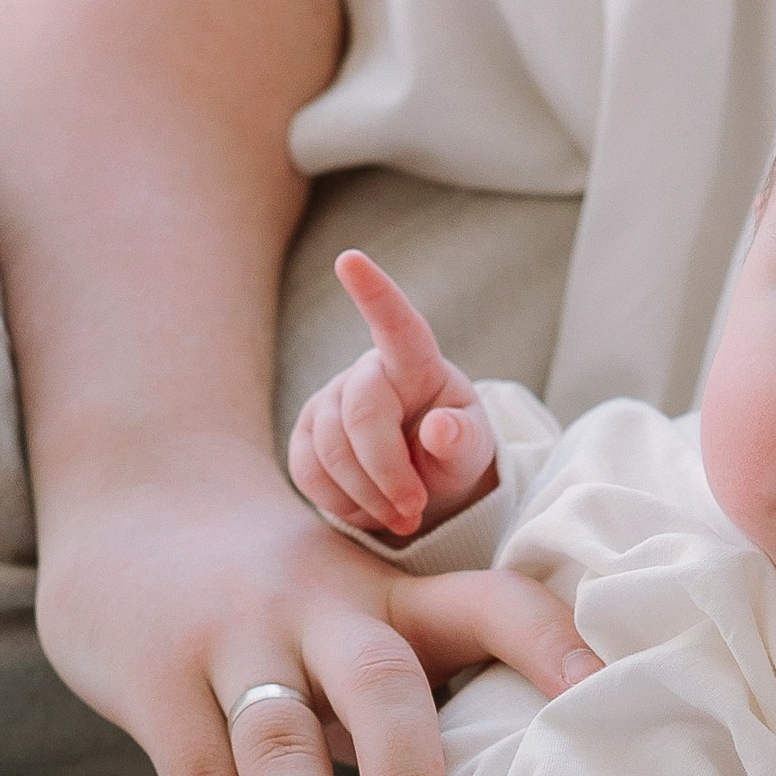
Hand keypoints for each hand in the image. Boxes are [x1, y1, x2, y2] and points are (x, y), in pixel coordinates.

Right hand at [35, 455, 592, 775]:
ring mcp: (232, 643)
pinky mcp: (157, 684)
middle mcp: (318, 607)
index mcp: (387, 591)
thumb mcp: (351, 598)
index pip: (487, 602)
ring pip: (279, 750)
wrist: (131, 497)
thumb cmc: (271, 587)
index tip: (604, 693)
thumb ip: (411, 679)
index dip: (548, 640)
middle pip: (381, 688)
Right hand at [289, 250, 498, 539]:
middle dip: (386, 474)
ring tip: (402, 516)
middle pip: (360, 418)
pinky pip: (308, 474)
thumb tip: (439, 430)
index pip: (397, 325)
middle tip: (414, 513)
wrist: (420, 484)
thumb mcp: (471, 452)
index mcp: (416, 363)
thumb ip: (462, 442)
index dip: (374, 293)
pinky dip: (342, 504)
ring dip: (368, 497)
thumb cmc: (450, 454)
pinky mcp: (304, 437)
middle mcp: (366, 372)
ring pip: (330, 453)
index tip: (350, 259)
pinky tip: (369, 508)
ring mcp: (328, 402)